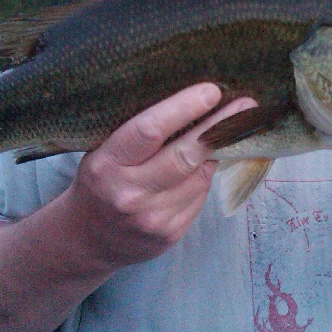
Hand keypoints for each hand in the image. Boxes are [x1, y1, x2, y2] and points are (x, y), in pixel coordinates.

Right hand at [68, 83, 256, 268]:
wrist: (86, 240)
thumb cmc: (98, 183)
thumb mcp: (102, 153)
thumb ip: (137, 135)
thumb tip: (192, 105)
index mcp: (106, 165)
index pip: (149, 131)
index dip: (184, 108)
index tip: (211, 91)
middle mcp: (128, 194)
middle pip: (184, 155)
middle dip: (218, 127)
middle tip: (245, 106)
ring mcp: (151, 218)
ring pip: (199, 176)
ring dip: (215, 151)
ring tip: (229, 130)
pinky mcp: (169, 234)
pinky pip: (199, 196)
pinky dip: (204, 176)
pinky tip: (204, 164)